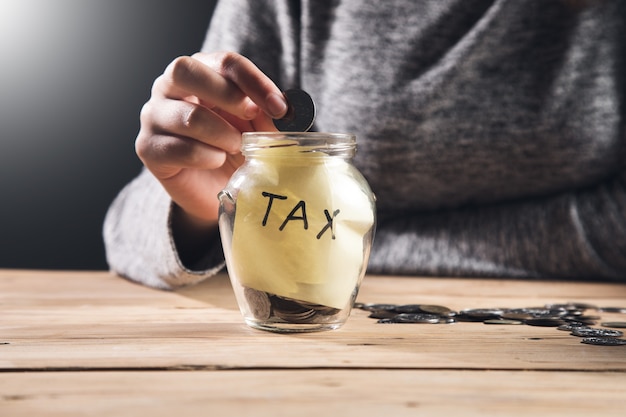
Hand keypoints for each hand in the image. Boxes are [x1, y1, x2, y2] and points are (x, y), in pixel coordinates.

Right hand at [135, 52, 287, 230]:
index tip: (279, 107)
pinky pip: (178, 148)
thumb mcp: (256, 127)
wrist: (213, 188)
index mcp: (200, 72)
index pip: (224, 62)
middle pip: (185, 70)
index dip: (254, 81)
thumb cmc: (234, 147)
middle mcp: (168, 87)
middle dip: (226, 93)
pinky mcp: (148, 148)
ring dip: (222, 133)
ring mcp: (154, 116)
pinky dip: (206, 156)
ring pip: (187, 115)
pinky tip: (217, 160)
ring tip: (236, 147)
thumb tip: (288, 109)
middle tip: (251, 115)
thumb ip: (268, 114)